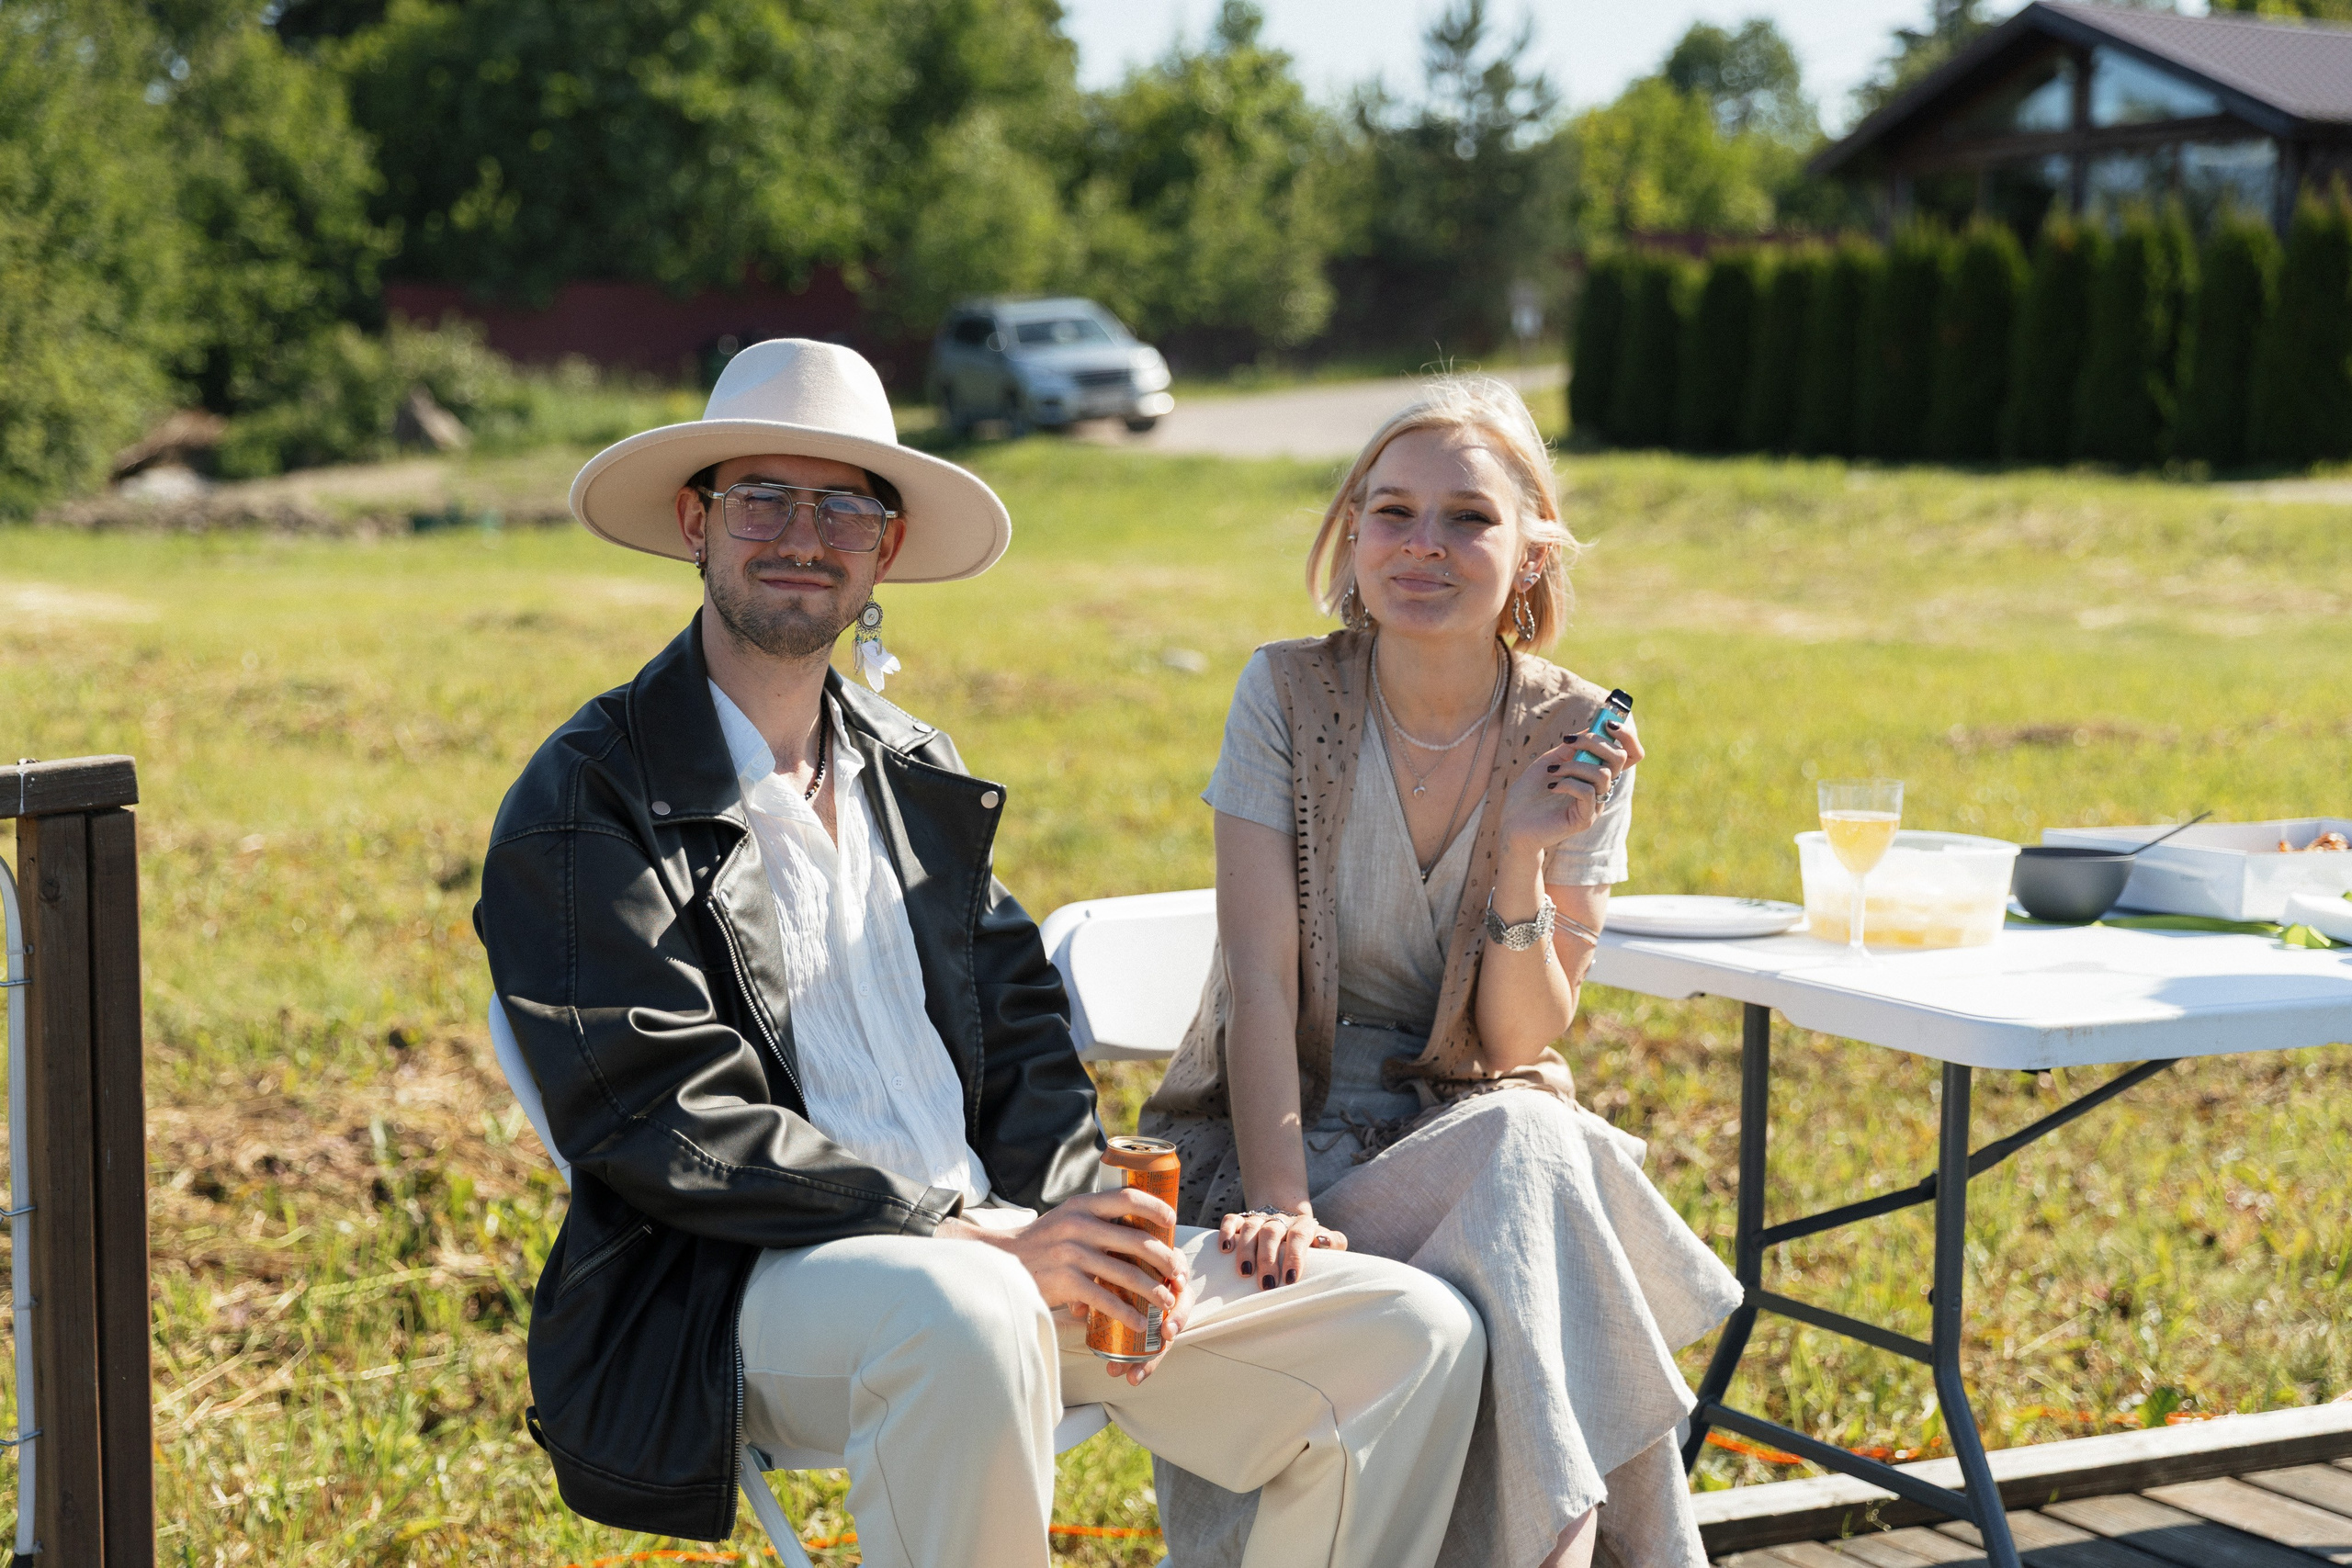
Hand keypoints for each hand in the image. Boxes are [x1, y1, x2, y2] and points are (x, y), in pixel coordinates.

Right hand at [938, 1190, 1192, 1384]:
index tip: (1172, 1221)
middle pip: (1136, 1240)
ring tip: (1166, 1301)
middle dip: (1165, 1259)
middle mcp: (1078, 1224)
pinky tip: (1138, 1322)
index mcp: (1082, 1205)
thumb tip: (1139, 1230)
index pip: (1127, 1197)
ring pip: (1126, 1273)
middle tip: (1178, 1272)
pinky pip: (1105, 1299)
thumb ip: (1095, 1219)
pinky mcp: (1065, 1281)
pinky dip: (1126, 1313)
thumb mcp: (1065, 1219)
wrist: (999, 1262)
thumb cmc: (1040, 1243)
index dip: (1155, 1207)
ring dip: (1153, 1290)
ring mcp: (1071, 1253)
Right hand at [1215, 1207, 1347, 1290]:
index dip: (1294, 1256)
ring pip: (1251, 1227)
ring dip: (1246, 1250)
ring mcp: (1260, 1218)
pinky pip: (1232, 1219)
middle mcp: (1280, 1219)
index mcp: (1303, 1224)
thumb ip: (1334, 1242)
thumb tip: (1324, 1242)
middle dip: (1268, 1259)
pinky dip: (1227, 1232)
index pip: (1299, 1235)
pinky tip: (1224, 1249)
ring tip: (1244, 1273)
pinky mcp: (1242, 1219)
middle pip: (1271, 1232)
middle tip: (1266, 1284)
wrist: (1289, 1218)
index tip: (1290, 1279)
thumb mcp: (1326, 1242)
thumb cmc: (1309, 1242)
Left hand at [1499, 716, 1641, 854]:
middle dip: (1594, 742)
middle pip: (1620, 758)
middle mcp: (1601, 789)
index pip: (1630, 754)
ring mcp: (1595, 805)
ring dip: (1574, 765)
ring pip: (1602, 774)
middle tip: (1568, 742)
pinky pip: (1587, 792)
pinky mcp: (1585, 819)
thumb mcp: (1550, 761)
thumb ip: (1571, 747)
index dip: (1627, 736)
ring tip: (1552, 770)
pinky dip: (1568, 783)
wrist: (1513, 822)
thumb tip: (1592, 728)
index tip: (1608, 722)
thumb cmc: (1530, 793)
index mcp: (1597, 773)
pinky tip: (1552, 786)